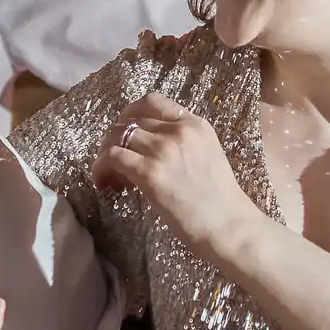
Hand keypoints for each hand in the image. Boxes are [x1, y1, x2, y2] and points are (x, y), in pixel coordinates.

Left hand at [93, 92, 260, 261]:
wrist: (229, 226)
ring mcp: (163, 149)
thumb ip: (184, 145)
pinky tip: (104, 184)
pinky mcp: (149, 172)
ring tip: (109, 176)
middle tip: (113, 161)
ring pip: (117, 136)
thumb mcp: (208, 157)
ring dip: (106, 153)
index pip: (152, 102)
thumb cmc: (222, 202)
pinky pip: (111, 157)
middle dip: (116, 138)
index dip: (131, 115)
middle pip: (130, 120)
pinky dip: (101, 168)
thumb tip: (150, 149)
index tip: (125, 133)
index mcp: (196, 124)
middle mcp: (178, 130)